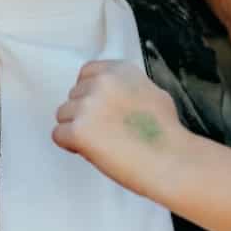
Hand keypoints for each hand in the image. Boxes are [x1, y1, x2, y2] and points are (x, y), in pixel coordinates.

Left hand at [52, 60, 188, 199]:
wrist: (171, 161)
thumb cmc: (167, 135)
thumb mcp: (152, 93)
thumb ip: (126, 88)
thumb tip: (112, 96)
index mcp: (119, 70)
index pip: (86, 74)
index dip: (90, 95)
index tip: (100, 111)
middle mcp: (101, 82)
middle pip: (73, 96)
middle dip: (85, 115)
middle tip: (107, 133)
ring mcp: (88, 105)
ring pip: (63, 115)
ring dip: (77, 130)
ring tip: (103, 144)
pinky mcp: (79, 130)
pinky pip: (58, 135)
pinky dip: (71, 146)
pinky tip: (93, 152)